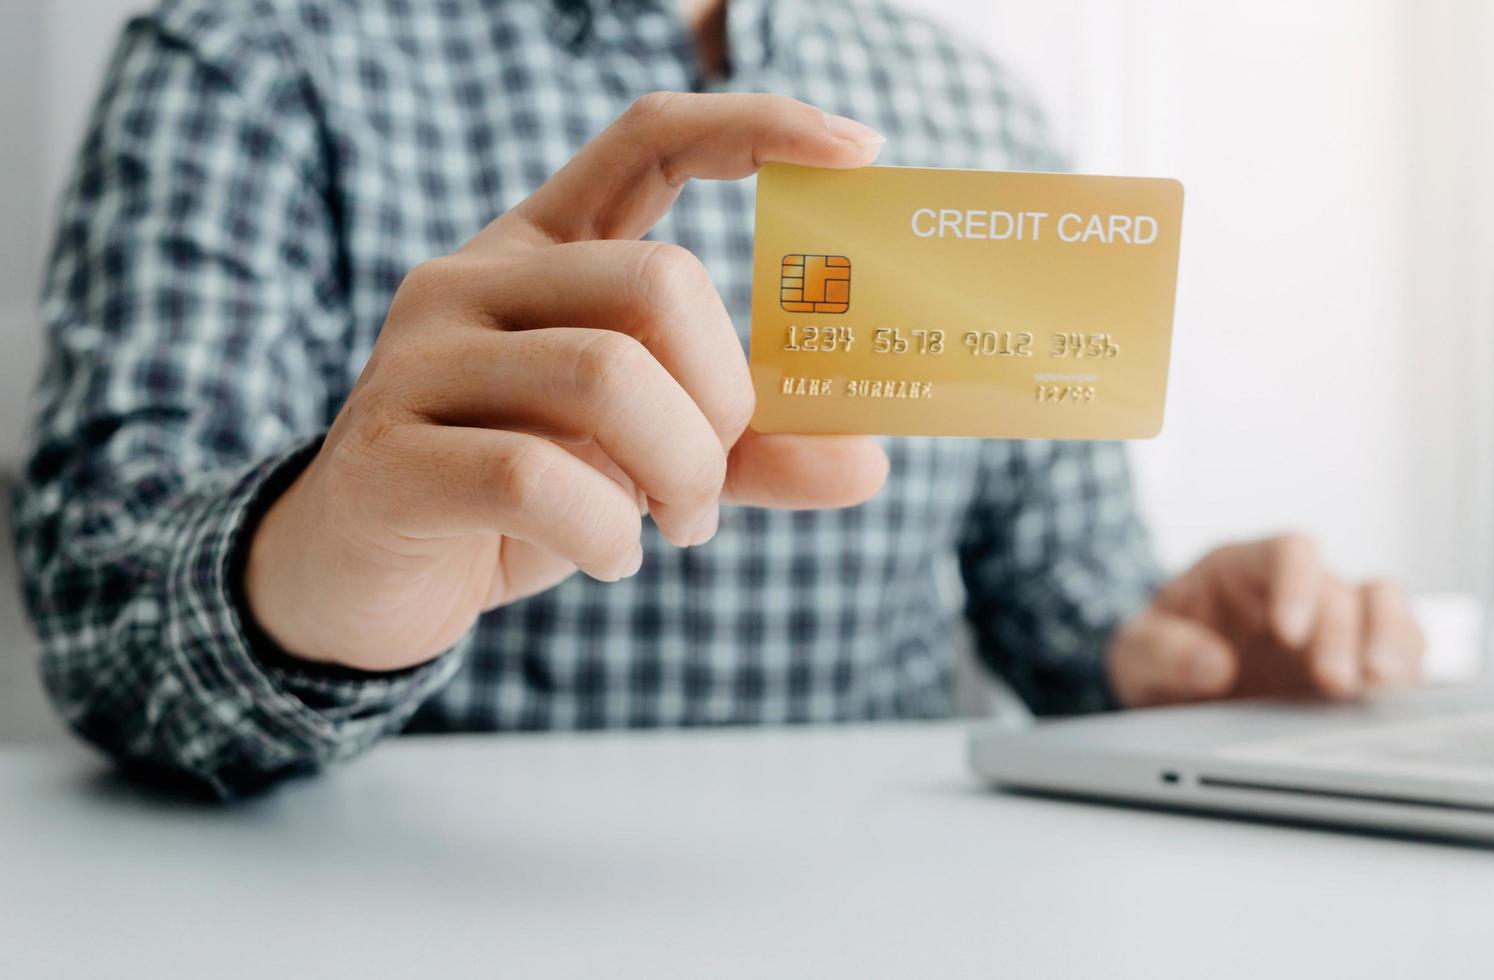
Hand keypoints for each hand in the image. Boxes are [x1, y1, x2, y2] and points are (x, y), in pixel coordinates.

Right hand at [244, 93, 894, 670]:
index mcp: (543, 251)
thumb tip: (865, 464)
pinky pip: (538, 478)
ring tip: (674, 529)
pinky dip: (606, 533)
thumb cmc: (518, 501)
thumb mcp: (648, 463)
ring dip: (681, 475)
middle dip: (726, 398)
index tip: (856, 150)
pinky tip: (610, 558)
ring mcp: (419, 359)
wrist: (359, 582)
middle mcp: (473, 280)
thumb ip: (754, 453)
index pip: (648, 139)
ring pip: (607, 376)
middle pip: (658, 281)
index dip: (756, 127)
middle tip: (713, 484)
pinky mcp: (389, 455)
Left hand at [1107, 534, 1424, 706]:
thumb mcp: (1136, 653)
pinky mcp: (1358, 663)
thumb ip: (1161, 652)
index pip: (1290, 551)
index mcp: (1249, 569)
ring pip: (1387, 610)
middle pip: (1343, 590)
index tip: (1289, 631)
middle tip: (1331, 683)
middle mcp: (1302, 590)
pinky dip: (1405, 674)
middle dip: (1343, 636)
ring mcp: (1336, 625)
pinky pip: (1401, 652)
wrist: (1178, 688)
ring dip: (1390, 645)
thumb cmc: (1163, 654)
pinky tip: (1391, 704)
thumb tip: (1212, 666)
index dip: (1298, 584)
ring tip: (1379, 688)